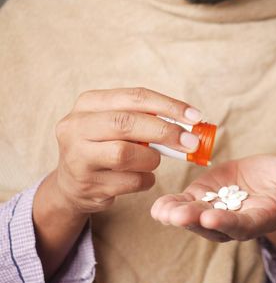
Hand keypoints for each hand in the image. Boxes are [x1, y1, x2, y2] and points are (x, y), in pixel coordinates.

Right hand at [50, 87, 202, 215]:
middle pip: (127, 123)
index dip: (169, 106)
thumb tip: (192, 124)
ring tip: (153, 160)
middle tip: (191, 142)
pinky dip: (145, 179)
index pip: (135, 97)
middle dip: (165, 131)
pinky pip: (129, 181)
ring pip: (126, 154)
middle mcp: (76, 126)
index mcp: (89, 103)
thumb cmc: (106, 147)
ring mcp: (77, 157)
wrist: (72, 184)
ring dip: (151, 159)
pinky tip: (142, 177)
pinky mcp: (86, 185)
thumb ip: (147, 119)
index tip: (195, 116)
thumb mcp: (117, 125)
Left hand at [150, 154, 275, 242]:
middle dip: (196, 221)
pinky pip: (186, 204)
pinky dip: (171, 206)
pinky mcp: (204, 197)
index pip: (243, 225)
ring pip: (196, 218)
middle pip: (214, 227)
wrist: (271, 179)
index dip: (228, 223)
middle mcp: (236, 221)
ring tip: (163, 211)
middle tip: (179, 216)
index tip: (212, 218)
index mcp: (261, 219)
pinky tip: (158, 206)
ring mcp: (218, 210)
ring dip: (178, 216)